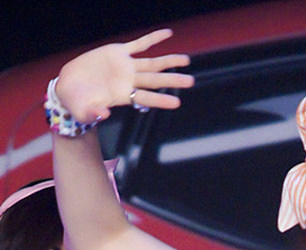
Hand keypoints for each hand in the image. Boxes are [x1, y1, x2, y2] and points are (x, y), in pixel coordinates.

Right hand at [56, 29, 193, 123]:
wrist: (69, 86)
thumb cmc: (77, 103)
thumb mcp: (82, 111)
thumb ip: (93, 114)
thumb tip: (103, 115)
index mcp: (123, 96)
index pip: (146, 98)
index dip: (160, 100)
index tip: (177, 103)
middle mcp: (128, 81)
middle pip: (154, 80)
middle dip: (173, 81)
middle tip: (191, 81)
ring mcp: (125, 66)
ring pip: (151, 63)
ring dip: (168, 62)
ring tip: (186, 61)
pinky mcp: (118, 52)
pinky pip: (139, 43)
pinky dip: (153, 38)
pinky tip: (168, 34)